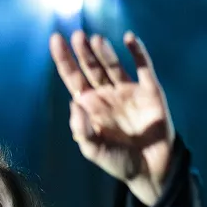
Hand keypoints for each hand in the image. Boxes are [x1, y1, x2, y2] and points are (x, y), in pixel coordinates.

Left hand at [49, 30, 175, 206]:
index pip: (73, 77)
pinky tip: (129, 39)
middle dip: (83, 52)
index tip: (56, 39)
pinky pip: (143, 67)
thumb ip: (81, 128)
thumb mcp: (93, 150)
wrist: (150, 170)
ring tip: (95, 40)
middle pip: (91, 67)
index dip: (64, 59)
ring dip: (104, 51)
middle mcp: (107, 94)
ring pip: (113, 65)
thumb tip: (74, 102)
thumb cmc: (118, 162)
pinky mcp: (149, 91)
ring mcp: (128, 91)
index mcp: (91, 106)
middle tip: (77, 36)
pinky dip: (138, 52)